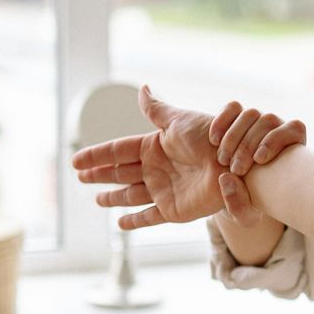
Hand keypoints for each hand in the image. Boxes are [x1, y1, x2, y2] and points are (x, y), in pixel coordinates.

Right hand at [69, 86, 257, 230]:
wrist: (237, 164)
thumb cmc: (211, 138)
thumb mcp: (179, 121)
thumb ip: (157, 110)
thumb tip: (142, 89)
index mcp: (155, 146)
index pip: (118, 151)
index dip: (97, 156)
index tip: (76, 161)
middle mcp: (157, 169)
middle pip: (121, 173)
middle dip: (101, 175)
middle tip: (80, 177)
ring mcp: (164, 190)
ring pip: (130, 195)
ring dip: (114, 198)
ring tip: (97, 200)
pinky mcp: (173, 210)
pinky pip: (149, 217)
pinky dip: (135, 221)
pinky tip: (120, 224)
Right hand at [209, 100, 306, 228]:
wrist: (229, 190)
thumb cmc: (245, 202)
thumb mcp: (244, 214)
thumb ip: (240, 208)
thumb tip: (228, 179)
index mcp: (289, 150)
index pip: (294, 129)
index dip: (278, 140)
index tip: (260, 160)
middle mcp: (274, 131)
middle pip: (269, 121)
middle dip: (249, 145)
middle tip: (235, 168)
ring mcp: (254, 122)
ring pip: (251, 114)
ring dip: (235, 136)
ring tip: (222, 159)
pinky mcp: (234, 116)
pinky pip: (233, 106)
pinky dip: (223, 120)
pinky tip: (213, 140)